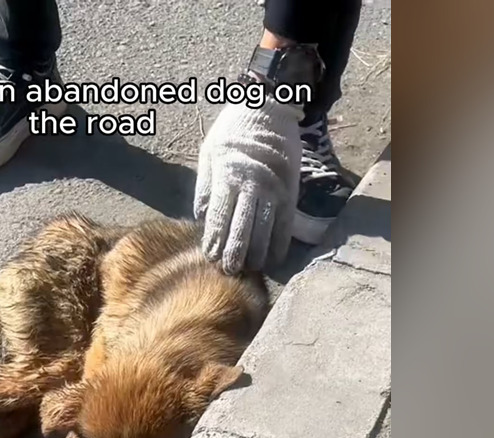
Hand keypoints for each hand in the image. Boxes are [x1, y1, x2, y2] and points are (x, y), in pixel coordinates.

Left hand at [194, 100, 301, 273]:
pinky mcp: (290, 191)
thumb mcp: (210, 153)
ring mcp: (274, 190)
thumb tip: (203, 218)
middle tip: (229, 272)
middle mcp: (252, 185)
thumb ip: (206, 187)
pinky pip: (286, 224)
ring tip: (248, 269)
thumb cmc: (233, 131)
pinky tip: (274, 259)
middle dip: (234, 254)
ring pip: (264, 231)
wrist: (269, 108)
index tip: (210, 257)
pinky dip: (280, 244)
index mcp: (228, 175)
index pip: (219, 217)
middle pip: (242, 229)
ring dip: (256, 255)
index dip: (215, 240)